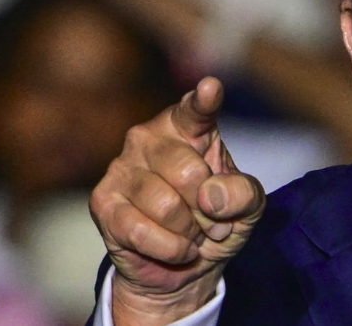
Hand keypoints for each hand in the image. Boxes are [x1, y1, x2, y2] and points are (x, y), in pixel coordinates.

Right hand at [89, 77, 265, 324]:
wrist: (185, 264)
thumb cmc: (217, 220)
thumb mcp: (248, 206)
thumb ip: (243, 193)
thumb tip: (211, 196)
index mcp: (188, 128)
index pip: (195, 110)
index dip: (204, 100)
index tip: (212, 87)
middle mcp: (149, 138)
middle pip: (188, 171)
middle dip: (208, 208)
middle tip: (213, 222)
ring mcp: (122, 167)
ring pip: (166, 205)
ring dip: (190, 231)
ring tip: (194, 234)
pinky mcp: (103, 202)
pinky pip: (141, 230)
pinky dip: (171, 248)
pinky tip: (177, 249)